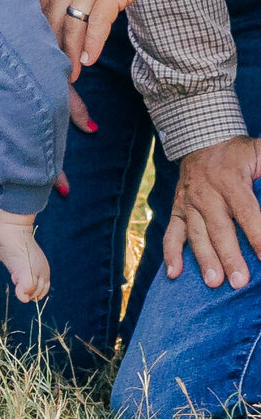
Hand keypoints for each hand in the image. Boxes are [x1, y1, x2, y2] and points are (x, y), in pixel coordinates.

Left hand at [38, 0, 154, 139]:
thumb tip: (57, 20)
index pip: (43, 1)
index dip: (38, 27)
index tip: (39, 49)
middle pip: (55, 14)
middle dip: (53, 45)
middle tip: (54, 68)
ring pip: (74, 21)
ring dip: (72, 50)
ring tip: (72, 71)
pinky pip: (98, 21)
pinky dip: (93, 43)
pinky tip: (90, 59)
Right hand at [165, 137, 260, 287]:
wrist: (200, 139)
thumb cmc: (238, 153)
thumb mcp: (260, 152)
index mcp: (230, 180)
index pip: (246, 212)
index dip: (257, 236)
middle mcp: (206, 193)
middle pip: (219, 228)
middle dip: (229, 256)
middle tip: (239, 282)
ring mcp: (189, 202)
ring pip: (196, 234)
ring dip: (204, 259)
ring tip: (213, 282)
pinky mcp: (178, 209)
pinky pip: (172, 232)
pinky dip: (170, 253)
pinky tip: (173, 274)